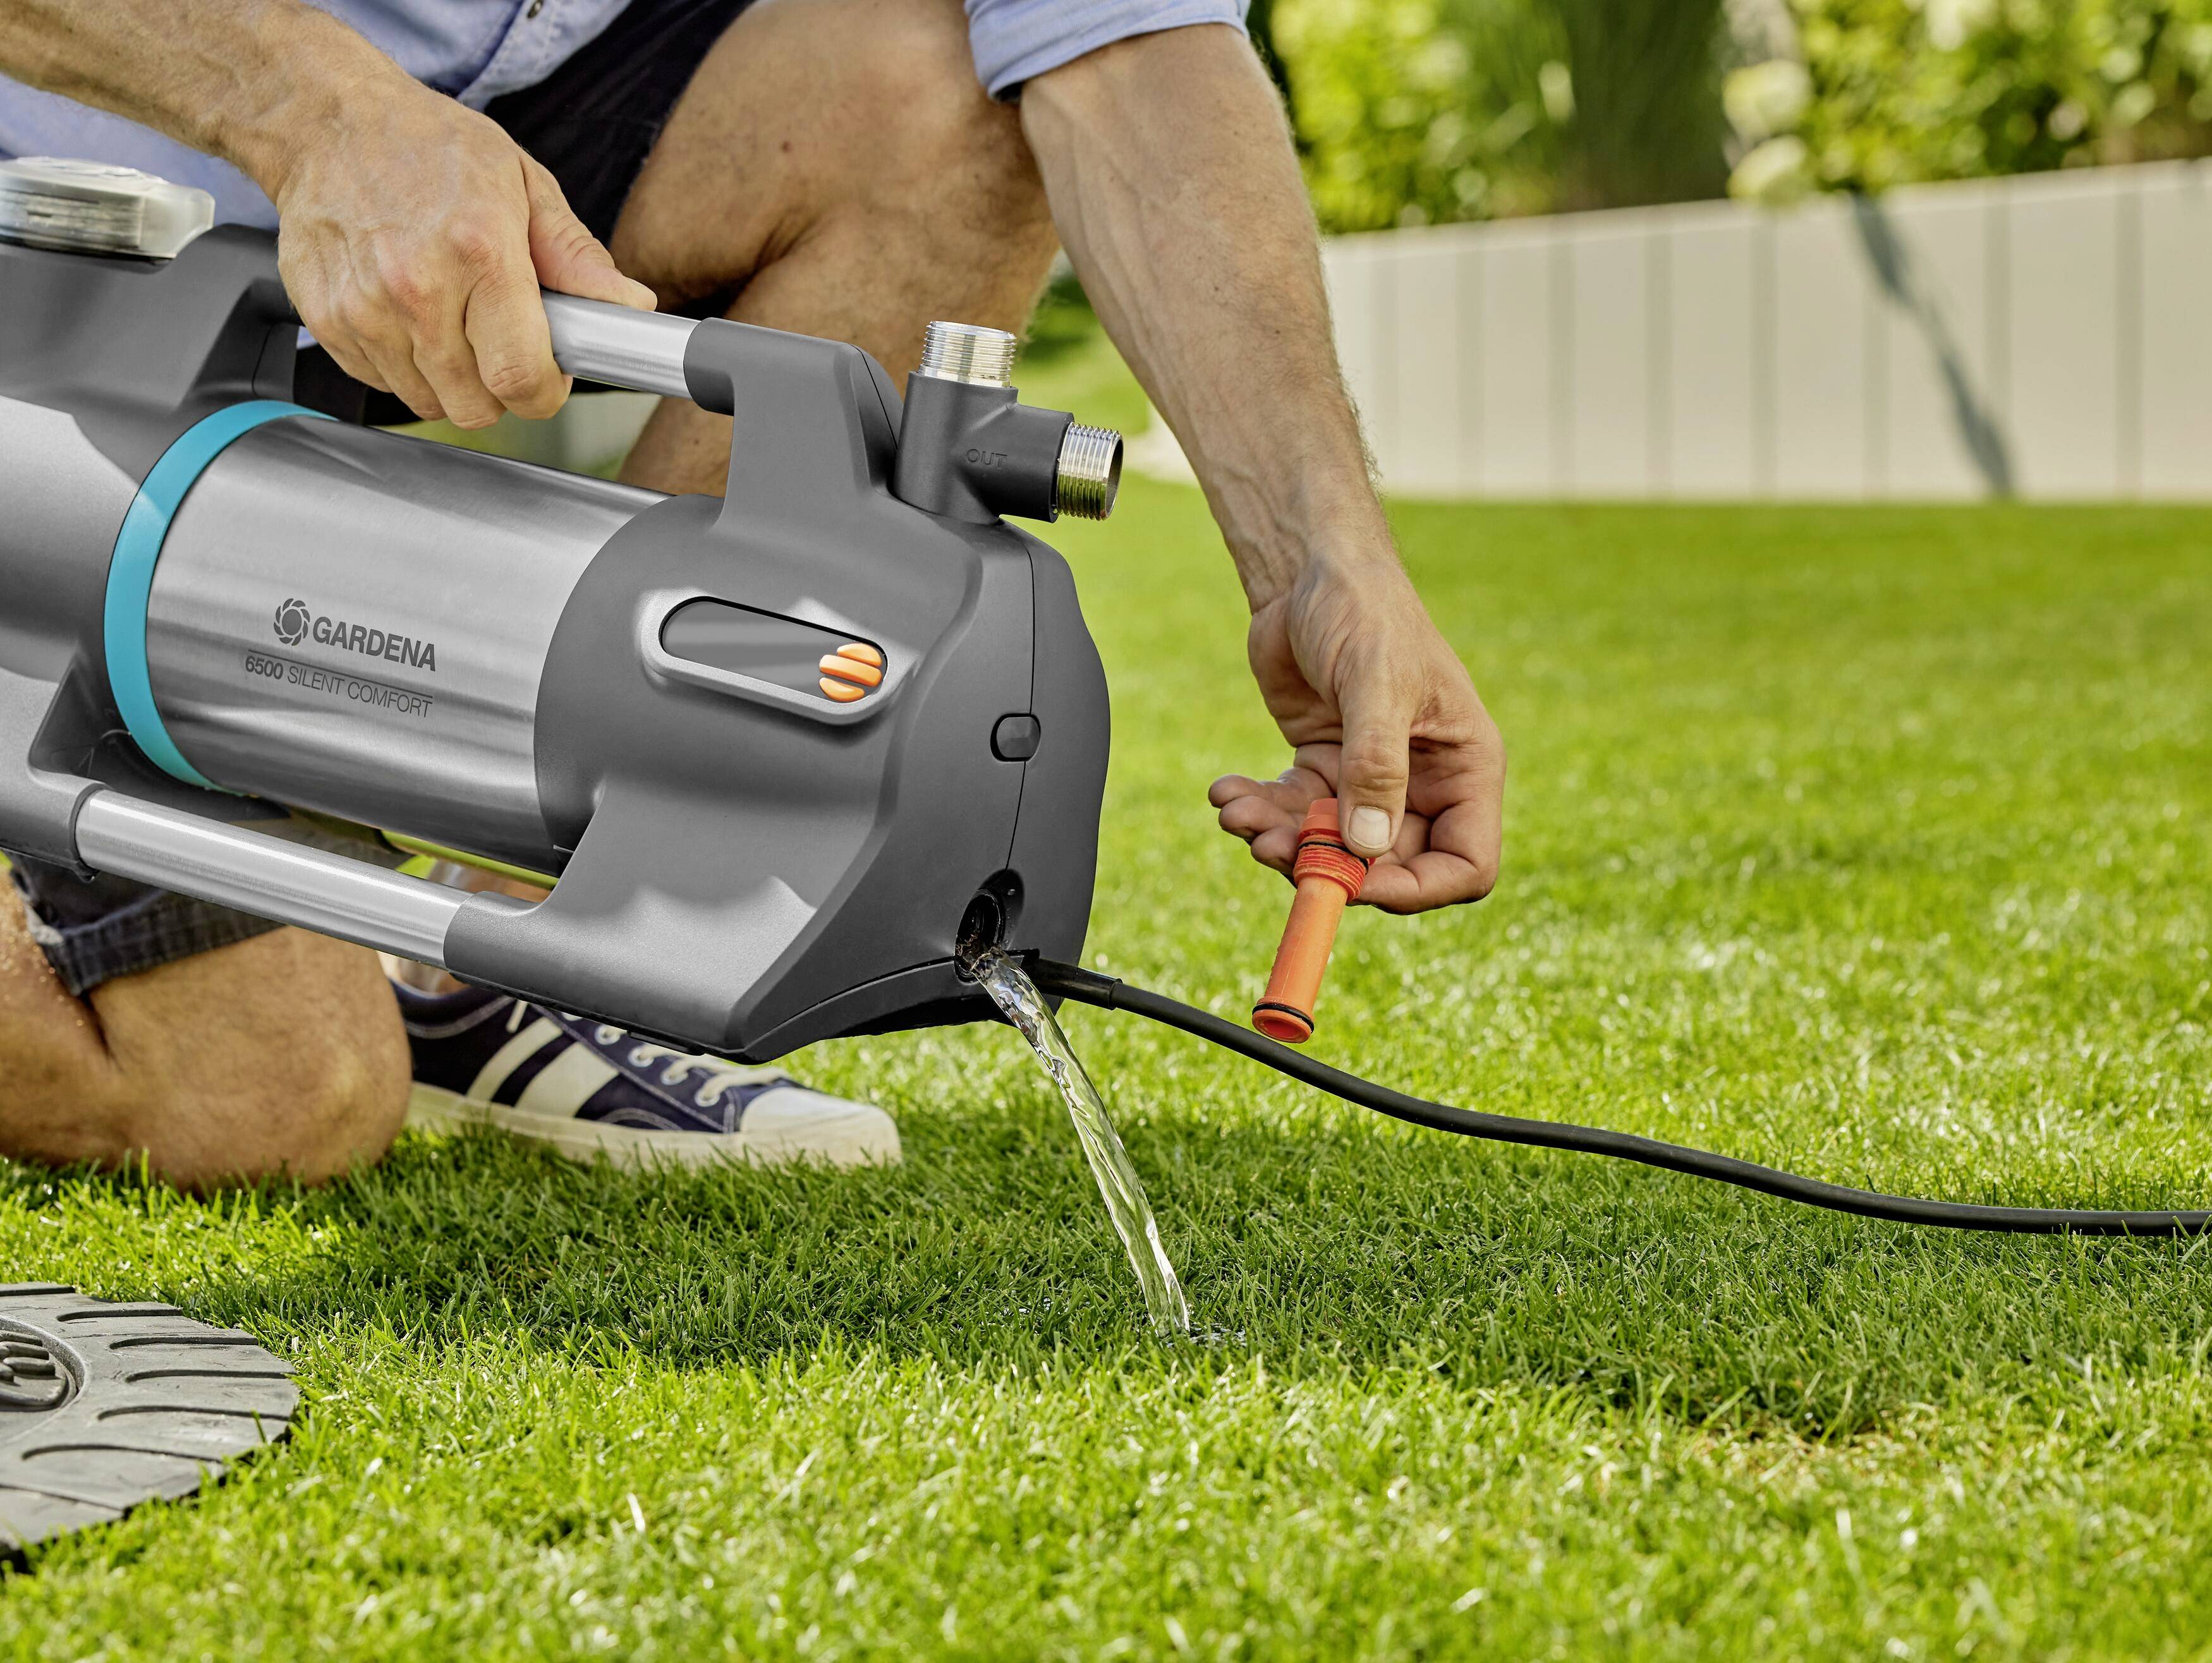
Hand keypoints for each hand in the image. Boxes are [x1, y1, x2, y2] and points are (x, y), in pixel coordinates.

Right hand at [268, 78, 655, 427]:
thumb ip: (575, 257)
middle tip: (498, 339)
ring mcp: (364, 308)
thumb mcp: (521, 183)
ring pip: (428, 402)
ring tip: (450, 316)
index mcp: (478, 252)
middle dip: (499, 387)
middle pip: (476, 406)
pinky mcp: (325, 320)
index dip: (543, 391)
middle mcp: (416, 287)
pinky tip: (407, 313)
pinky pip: (382, 382)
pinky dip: (403, 364)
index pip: (520, 379)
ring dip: (449, 378)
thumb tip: (631, 306)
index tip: (546, 373)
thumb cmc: (428, 145)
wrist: (326, 120)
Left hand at [1207, 555, 1504, 913]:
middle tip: (1267, 848)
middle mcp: (1424, 784)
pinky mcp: (1321, 768)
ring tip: (1235, 814)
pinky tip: (1225, 791)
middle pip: (1385, 867)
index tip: (1352, 885)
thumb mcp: (1376, 682)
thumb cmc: (1364, 610)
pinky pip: (1292, 814)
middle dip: (1325, 865)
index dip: (1414, 891)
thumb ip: (1375, 764)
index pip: (1463, 865)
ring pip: (1329, 847)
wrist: (1308, 570)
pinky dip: (1258, 811)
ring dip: (1279, 842)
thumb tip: (1367, 847)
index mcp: (1465, 769)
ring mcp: (1370, 779)